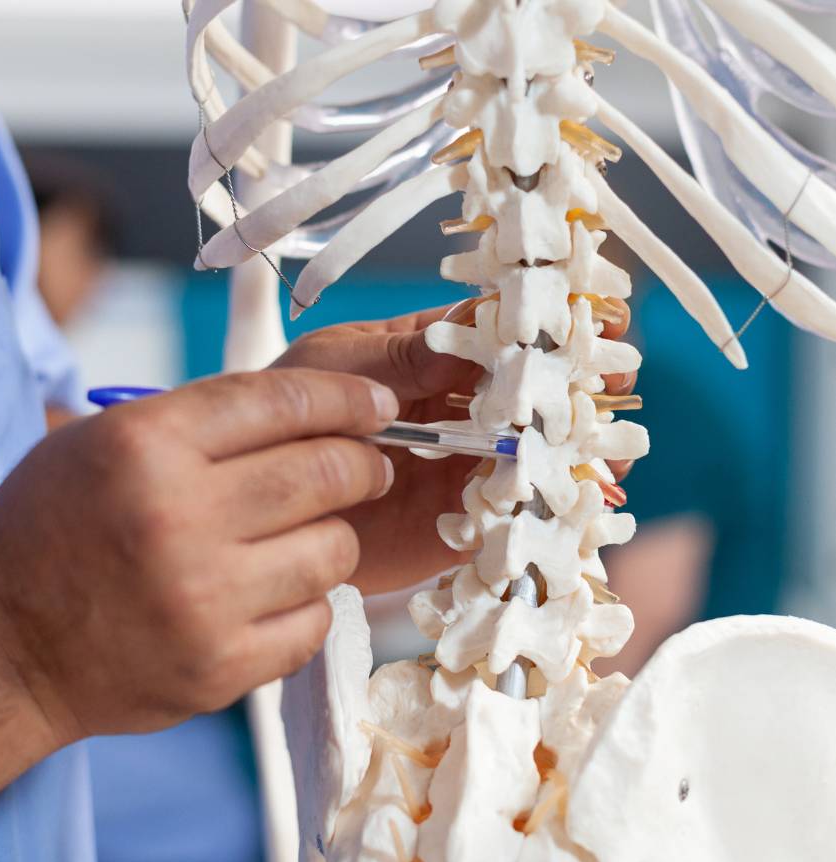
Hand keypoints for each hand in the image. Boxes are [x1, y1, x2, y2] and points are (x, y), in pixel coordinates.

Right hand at [0, 369, 398, 743]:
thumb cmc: (52, 529)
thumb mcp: (106, 442)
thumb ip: (205, 421)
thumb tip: (317, 413)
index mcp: (147, 444)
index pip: (284, 400)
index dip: (349, 398)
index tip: (380, 405)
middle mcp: (178, 517)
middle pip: (326, 473)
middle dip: (366, 465)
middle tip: (371, 468)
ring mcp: (202, 600)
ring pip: (335, 551)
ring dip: (336, 537)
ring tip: (309, 537)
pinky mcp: (219, 668)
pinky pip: (316, 622)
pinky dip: (311, 603)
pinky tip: (280, 595)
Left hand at [275, 304, 636, 595]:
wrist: (260, 499)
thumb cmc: (288, 412)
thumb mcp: (337, 366)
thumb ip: (401, 355)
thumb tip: (469, 339)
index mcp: (431, 358)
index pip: (501, 335)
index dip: (548, 329)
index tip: (596, 323)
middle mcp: (455, 412)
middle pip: (530, 398)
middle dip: (575, 394)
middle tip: (614, 393)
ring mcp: (460, 469)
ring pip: (530, 458)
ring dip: (572, 457)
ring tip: (607, 458)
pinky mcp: (455, 524)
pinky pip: (506, 517)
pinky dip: (543, 514)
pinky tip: (579, 512)